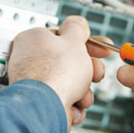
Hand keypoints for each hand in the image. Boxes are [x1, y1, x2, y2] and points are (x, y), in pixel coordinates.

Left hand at [8, 16, 111, 130]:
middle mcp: (31, 61)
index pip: (65, 38)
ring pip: (70, 84)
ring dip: (83, 91)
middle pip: (70, 63)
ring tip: (82, 95)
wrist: (45, 110)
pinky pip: (64, 100)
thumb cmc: (54, 75)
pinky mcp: (41, 103)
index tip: (102, 49)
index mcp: (35, 40)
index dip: (88, 44)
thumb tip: (77, 22)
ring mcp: (36, 84)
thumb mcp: (73, 42)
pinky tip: (73, 107)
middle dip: (88, 72)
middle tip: (96, 73)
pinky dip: (73, 105)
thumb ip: (77, 29)